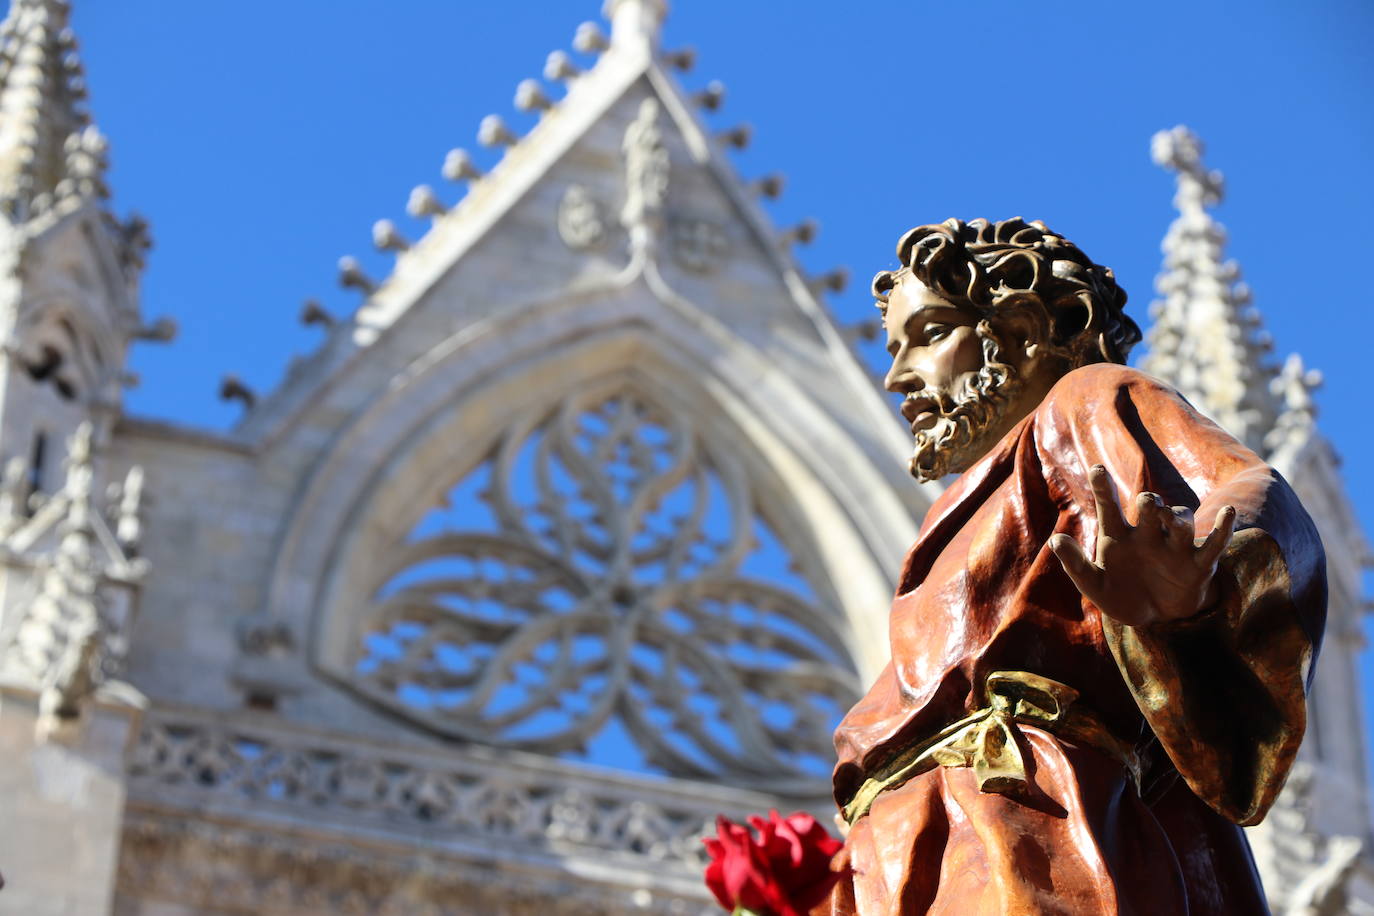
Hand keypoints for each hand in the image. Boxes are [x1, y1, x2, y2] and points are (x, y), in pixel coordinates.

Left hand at [1049, 465, 1236, 626]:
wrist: (1153, 618)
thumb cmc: (1119, 594)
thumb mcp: (1092, 585)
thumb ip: (1075, 564)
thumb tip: (1055, 540)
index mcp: (1117, 536)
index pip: (1109, 506)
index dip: (1103, 487)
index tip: (1096, 469)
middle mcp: (1147, 534)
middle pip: (1150, 509)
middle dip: (1151, 503)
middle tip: (1147, 502)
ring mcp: (1174, 547)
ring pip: (1181, 521)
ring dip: (1178, 518)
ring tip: (1171, 519)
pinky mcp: (1198, 564)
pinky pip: (1214, 543)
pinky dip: (1222, 529)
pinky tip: (1227, 513)